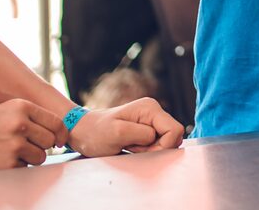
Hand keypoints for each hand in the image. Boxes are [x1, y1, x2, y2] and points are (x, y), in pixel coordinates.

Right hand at [0, 99, 64, 173]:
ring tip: (9, 153)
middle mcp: (20, 124)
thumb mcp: (0, 111)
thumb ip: (25, 116)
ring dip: (30, 158)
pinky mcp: (8, 164)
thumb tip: (51, 126)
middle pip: (50, 140)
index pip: (56, 121)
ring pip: (40, 156)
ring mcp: (15, 145)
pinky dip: (16, 168)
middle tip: (26, 147)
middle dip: (42, 146)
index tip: (60, 140)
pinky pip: (24, 168)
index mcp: (20, 107)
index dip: (60, 133)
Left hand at [68, 97, 184, 156]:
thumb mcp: (117, 134)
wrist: (83, 131)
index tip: (143, 150)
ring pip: (166, 140)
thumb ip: (142, 134)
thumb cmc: (95, 133)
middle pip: (173, 135)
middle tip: (134, 148)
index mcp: (150, 108)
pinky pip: (158, 142)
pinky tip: (132, 147)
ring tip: (130, 146)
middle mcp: (154, 111)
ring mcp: (151, 119)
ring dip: (151, 149)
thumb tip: (157, 137)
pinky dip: (147, 149)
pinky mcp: (147, 128)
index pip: (175, 130)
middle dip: (157, 148)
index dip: (164, 145)